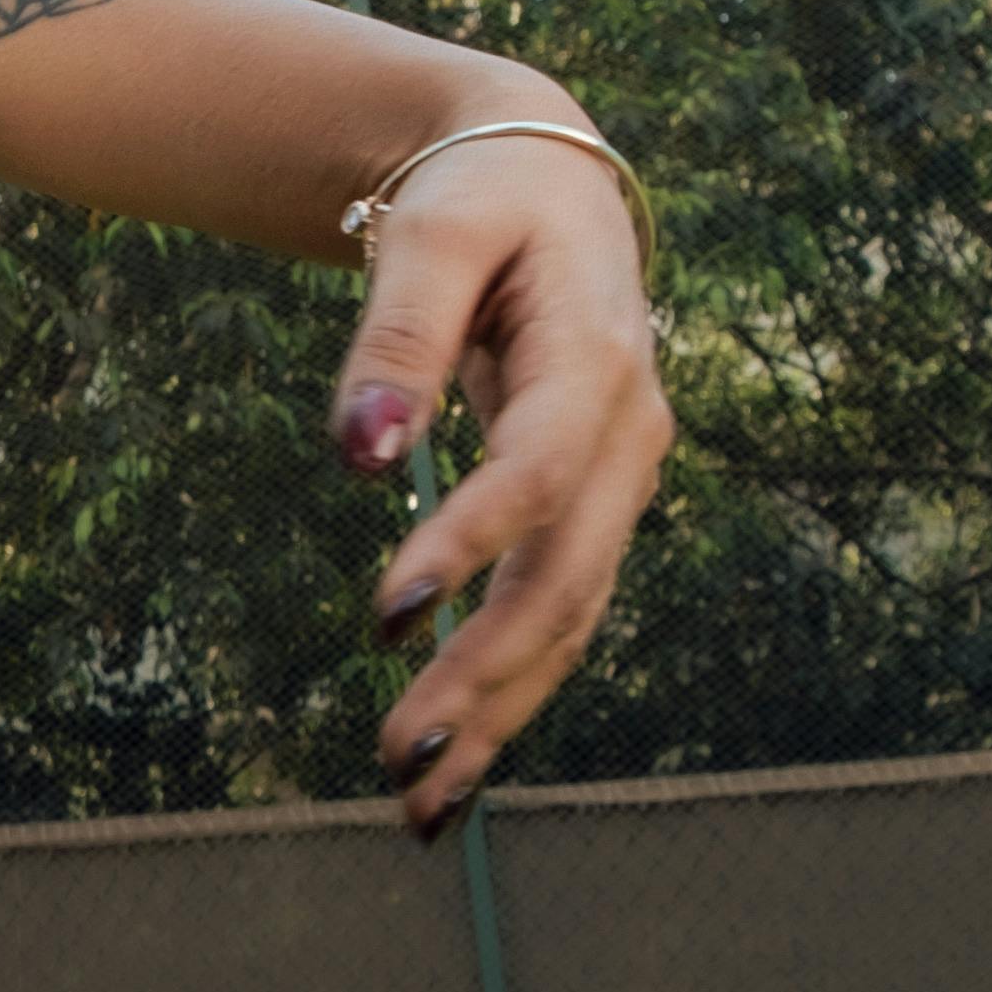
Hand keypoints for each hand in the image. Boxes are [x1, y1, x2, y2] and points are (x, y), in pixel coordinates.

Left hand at [338, 142, 673, 832]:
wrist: (547, 186)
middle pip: (565, 578)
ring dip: (499, 716)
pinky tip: (451, 768)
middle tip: (396, 753)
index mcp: (598, 360)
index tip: (385, 616)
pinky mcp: (591, 516)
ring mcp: (620, 486)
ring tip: (417, 805)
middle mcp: (629, 439)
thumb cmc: (478, 199)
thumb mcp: (429, 233)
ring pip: (570, 621)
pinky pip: (558, 619)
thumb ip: (392, 338)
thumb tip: (362, 457)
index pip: (536, 474)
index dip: (467, 547)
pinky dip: (508, 696)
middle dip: (485, 676)